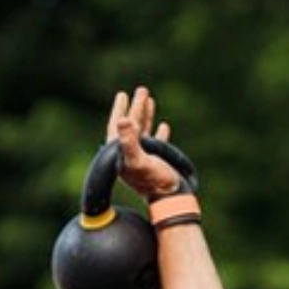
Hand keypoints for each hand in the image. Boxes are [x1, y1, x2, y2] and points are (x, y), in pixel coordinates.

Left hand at [109, 86, 184, 201]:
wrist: (170, 198)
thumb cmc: (153, 181)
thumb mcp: (139, 159)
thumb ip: (128, 140)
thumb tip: (122, 119)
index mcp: (121, 155)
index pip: (117, 128)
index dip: (120, 110)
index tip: (123, 94)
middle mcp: (130, 156)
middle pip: (131, 127)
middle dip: (136, 108)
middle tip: (141, 90)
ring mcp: (144, 160)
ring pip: (143, 133)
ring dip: (146, 116)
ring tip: (150, 100)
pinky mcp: (157, 164)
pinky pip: (157, 144)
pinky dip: (159, 133)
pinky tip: (164, 125)